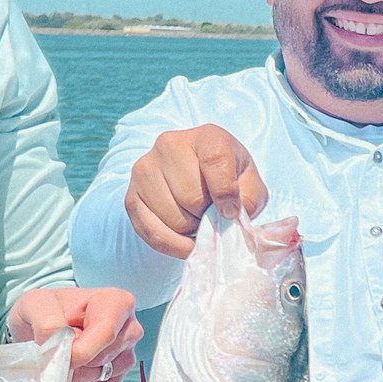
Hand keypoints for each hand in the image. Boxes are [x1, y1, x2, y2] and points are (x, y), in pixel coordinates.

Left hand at [9, 287, 143, 381]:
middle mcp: (129, 329)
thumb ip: (45, 318)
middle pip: (102, 358)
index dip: (79, 350)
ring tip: (62, 357)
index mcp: (116, 303)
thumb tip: (59, 341)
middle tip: (55, 349)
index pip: (106, 334)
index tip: (58, 351)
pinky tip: (69, 370)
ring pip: (102, 375)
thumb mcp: (35, 303)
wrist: (41, 329)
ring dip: (75, 373)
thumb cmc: (44, 312)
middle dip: (74, 361)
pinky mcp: (119, 376)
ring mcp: (127, 354)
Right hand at [125, 126, 268, 258]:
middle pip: (191, 197)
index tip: (231, 211)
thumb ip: (249, 199)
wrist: (197, 179)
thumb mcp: (251, 185)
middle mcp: (170, 145)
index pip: (215, 161)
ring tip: (197, 220)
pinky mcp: (131, 195)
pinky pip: (151, 231)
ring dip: (190, 230)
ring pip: (171, 218)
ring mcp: (145, 169)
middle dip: (207, 217)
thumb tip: (230, 216)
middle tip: (213, 216)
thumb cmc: (230, 181)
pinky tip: (185, 239)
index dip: (225, 193)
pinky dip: (172, 244)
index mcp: (206, 136)